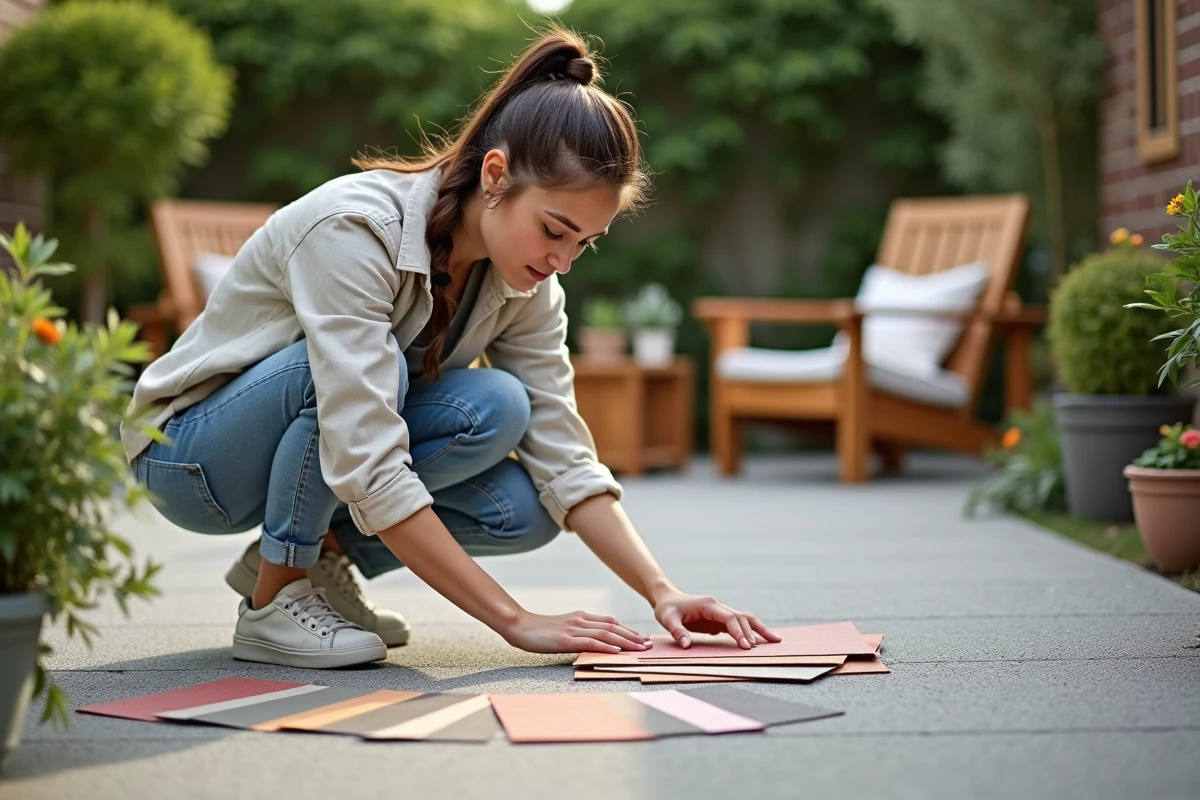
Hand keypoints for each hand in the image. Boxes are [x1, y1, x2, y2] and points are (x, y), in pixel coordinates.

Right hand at [500, 609, 653, 653]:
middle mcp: (581, 619)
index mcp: (581, 617)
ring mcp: (574, 628)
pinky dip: (606, 646)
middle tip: (648, 645)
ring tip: (640, 649)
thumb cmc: (539, 631)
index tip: (642, 638)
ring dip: (626, 641)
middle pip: (613, 626)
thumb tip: (596, 642)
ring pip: (606, 633)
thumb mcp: (563, 629)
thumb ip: (579, 632)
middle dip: (633, 636)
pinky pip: (590, 641)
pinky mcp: (566, 638)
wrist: (519, 626)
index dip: (628, 630)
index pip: (610, 622)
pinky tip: (617, 651)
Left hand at [653, 590, 781, 649]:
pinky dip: (751, 631)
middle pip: (741, 618)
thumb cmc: (667, 609)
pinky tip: (761, 640)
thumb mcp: (667, 619)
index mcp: (709, 604)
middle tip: (759, 649)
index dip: (738, 631)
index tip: (746, 645)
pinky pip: (739, 624)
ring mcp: (721, 612)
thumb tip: (685, 645)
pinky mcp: (720, 620)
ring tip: (776, 640)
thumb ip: (677, 631)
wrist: (667, 599)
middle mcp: (718, 606)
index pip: (729, 617)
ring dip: (759, 629)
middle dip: (752, 632)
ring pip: (745, 619)